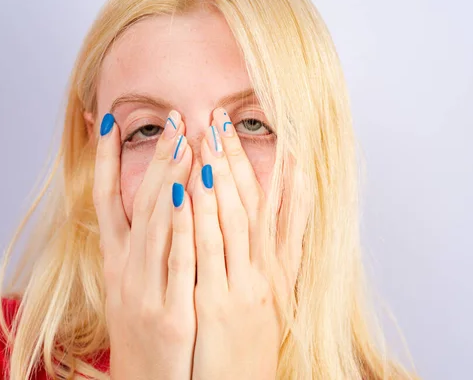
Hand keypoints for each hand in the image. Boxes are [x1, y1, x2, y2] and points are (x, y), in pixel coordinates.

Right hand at [93, 111, 195, 379]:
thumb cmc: (145, 334)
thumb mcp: (135, 288)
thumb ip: (144, 249)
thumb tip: (156, 208)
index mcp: (117, 263)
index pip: (106, 201)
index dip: (106, 160)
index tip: (110, 121)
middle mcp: (126, 271)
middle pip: (139, 203)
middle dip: (156, 159)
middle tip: (171, 119)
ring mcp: (145, 290)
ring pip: (158, 224)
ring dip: (170, 179)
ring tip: (183, 141)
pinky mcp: (168, 313)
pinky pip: (178, 261)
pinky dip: (183, 226)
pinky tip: (191, 195)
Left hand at [190, 108, 305, 379]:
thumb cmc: (250, 353)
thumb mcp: (269, 308)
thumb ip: (272, 270)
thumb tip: (271, 235)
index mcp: (274, 273)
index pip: (278, 212)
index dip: (275, 171)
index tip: (274, 135)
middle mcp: (263, 273)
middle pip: (252, 205)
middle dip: (238, 159)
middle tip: (225, 119)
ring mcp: (243, 286)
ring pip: (233, 218)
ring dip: (223, 174)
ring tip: (211, 136)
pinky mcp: (219, 303)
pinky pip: (208, 250)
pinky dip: (202, 214)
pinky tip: (193, 185)